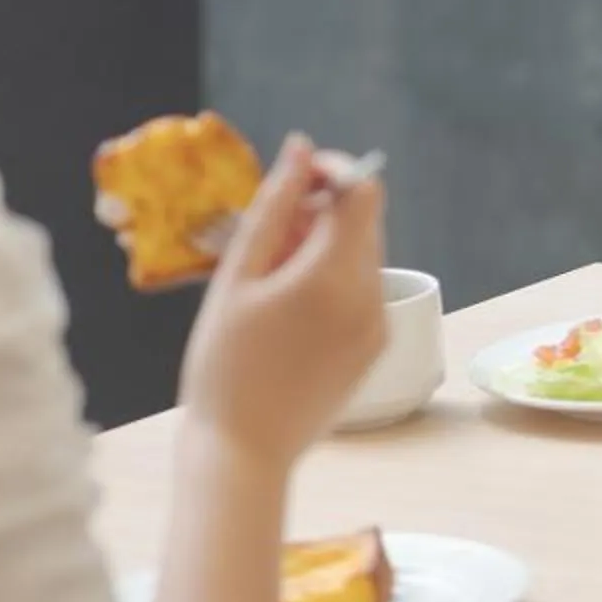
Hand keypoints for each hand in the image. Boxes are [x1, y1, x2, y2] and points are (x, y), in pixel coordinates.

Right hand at [179, 136, 388, 467]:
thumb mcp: (237, 277)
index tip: (292, 179)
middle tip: (266, 241)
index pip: (361, 192)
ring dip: (323, 247)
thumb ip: (273, 207)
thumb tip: (301, 149)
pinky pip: (362, 290)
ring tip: (269, 280)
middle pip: (365, 222)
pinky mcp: (376, 347)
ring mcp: (379, 326)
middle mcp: (371, 298)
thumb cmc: (223, 364)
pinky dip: (331, 280)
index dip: (331, 173)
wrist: (244, 451)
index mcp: (335, 277)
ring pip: (363, 255)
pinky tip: (287, 308)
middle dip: (321, 213)